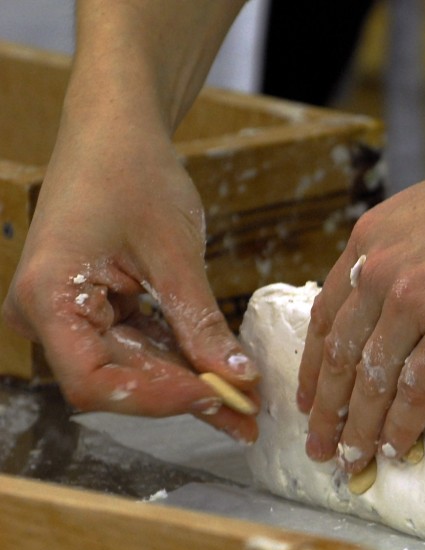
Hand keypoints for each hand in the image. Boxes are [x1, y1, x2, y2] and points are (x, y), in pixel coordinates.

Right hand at [2, 124, 258, 441]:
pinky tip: (224, 377)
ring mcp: (66, 313)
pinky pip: (135, 347)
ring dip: (188, 384)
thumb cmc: (134, 173)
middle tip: (248, 412)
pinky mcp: (90, 309)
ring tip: (246, 403)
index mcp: (48, 297)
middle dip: (184, 395)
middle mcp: (44, 313)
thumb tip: (239, 378)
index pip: (95, 381)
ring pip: (129, 369)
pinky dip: (179, 361)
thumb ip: (201, 321)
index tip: (219, 397)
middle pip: (114, 381)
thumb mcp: (175, 252)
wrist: (115, 131)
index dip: (159, 399)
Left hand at [296, 139, 424, 472]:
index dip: (315, 363)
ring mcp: (415, 304)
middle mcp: (381, 272)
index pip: (328, 314)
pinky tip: (393, 450)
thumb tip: (410, 290)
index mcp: (373, 240)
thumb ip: (408, 251)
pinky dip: (400, 428)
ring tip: (351, 459)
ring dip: (359, 428)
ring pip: (372, 382)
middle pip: (340, 356)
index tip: (310, 395)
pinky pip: (415, 393)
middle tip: (319, 443)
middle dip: (326, 409)